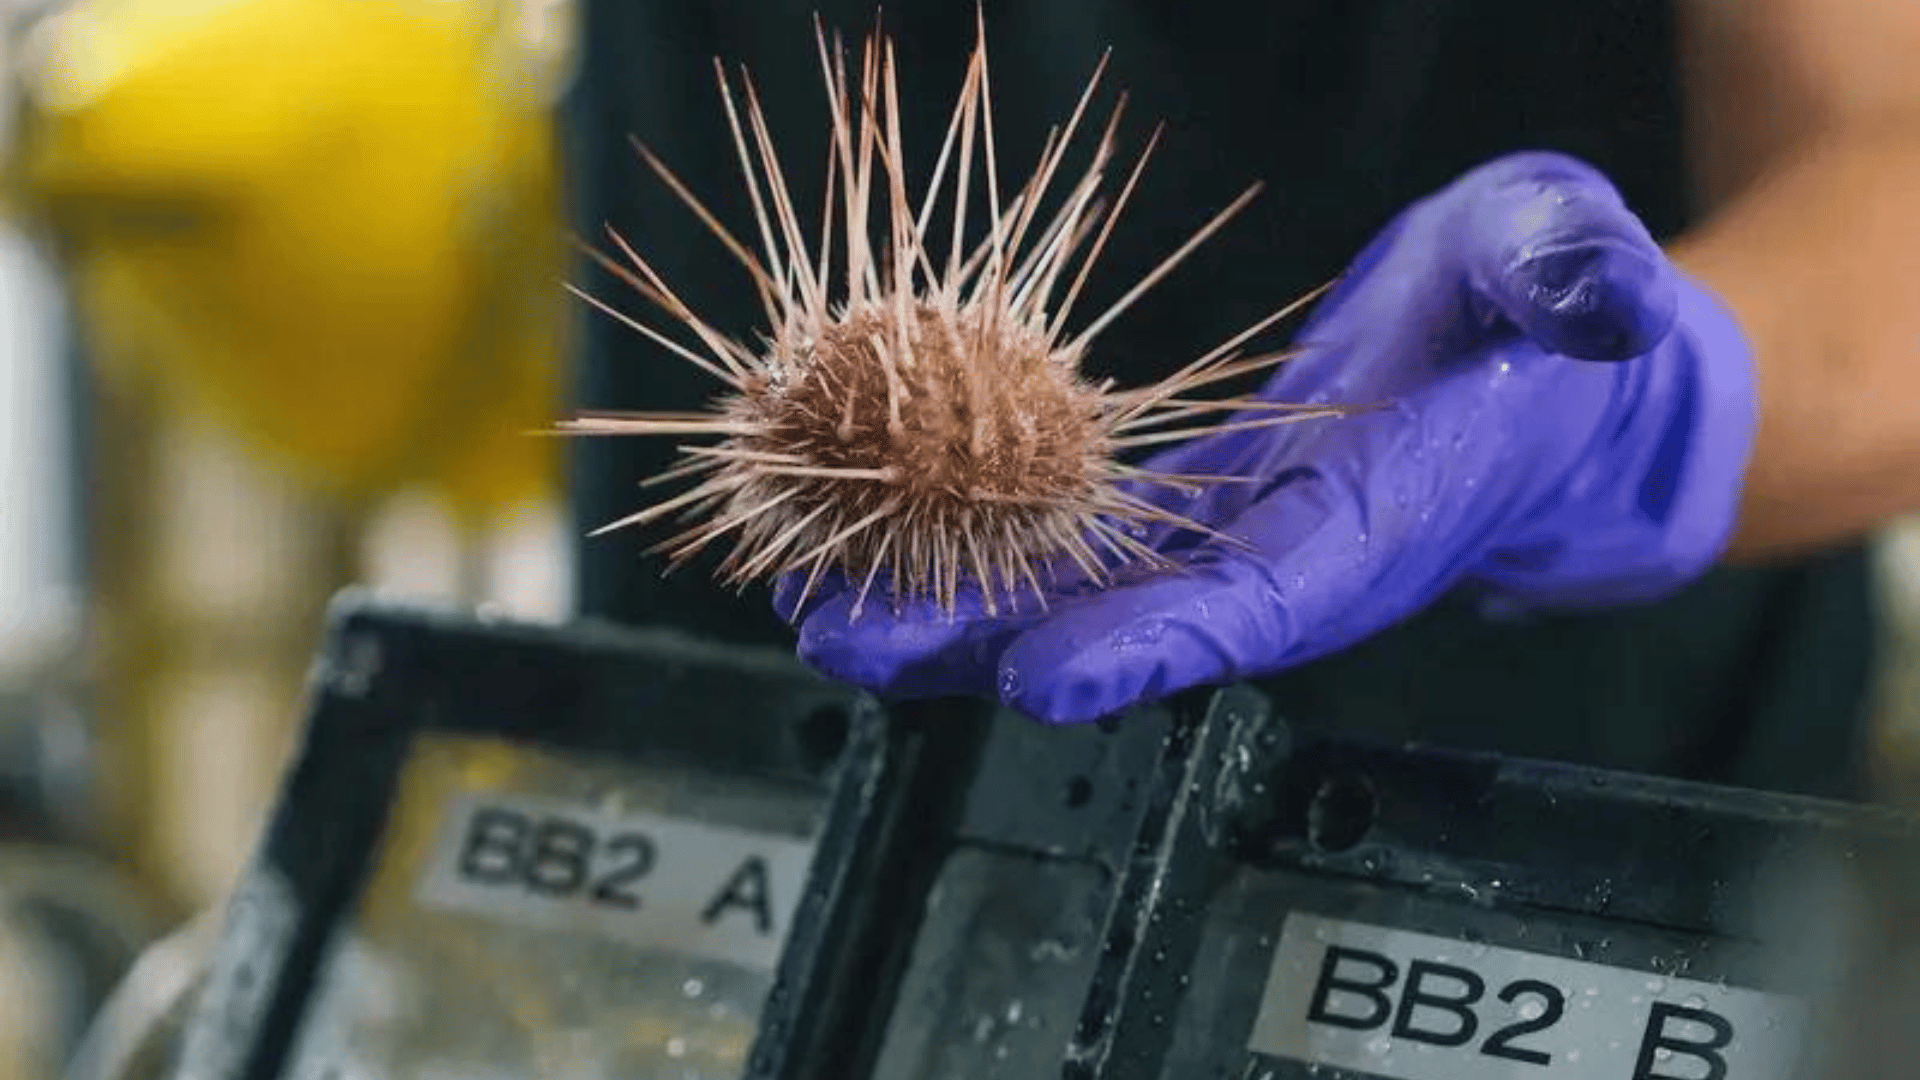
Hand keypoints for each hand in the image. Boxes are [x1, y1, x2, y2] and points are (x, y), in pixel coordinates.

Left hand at [776, 151, 1757, 723]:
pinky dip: (977, 546)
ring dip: (944, 606)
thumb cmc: (1559, 328)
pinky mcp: (1191, 512)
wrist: (1547, 387)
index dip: (1150, 646)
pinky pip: (1070, 543)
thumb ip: (1574, 275)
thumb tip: (1589, 298)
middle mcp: (1288, 562)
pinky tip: (884, 537)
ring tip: (817, 598)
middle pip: (1122, 627)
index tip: (1038, 678)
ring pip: (1072, 594)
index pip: (1256, 607)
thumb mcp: (1572, 263)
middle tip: (844, 637)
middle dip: (982, 646)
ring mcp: (1229, 545)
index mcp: (1376, 527)